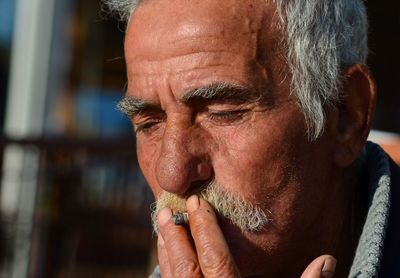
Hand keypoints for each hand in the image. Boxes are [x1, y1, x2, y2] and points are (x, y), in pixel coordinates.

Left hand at [157, 195, 335, 276]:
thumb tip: (328, 258)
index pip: (216, 259)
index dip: (205, 228)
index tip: (197, 202)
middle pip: (187, 268)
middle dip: (176, 237)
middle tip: (167, 209)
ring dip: (167, 252)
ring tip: (163, 227)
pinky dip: (168, 272)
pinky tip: (167, 259)